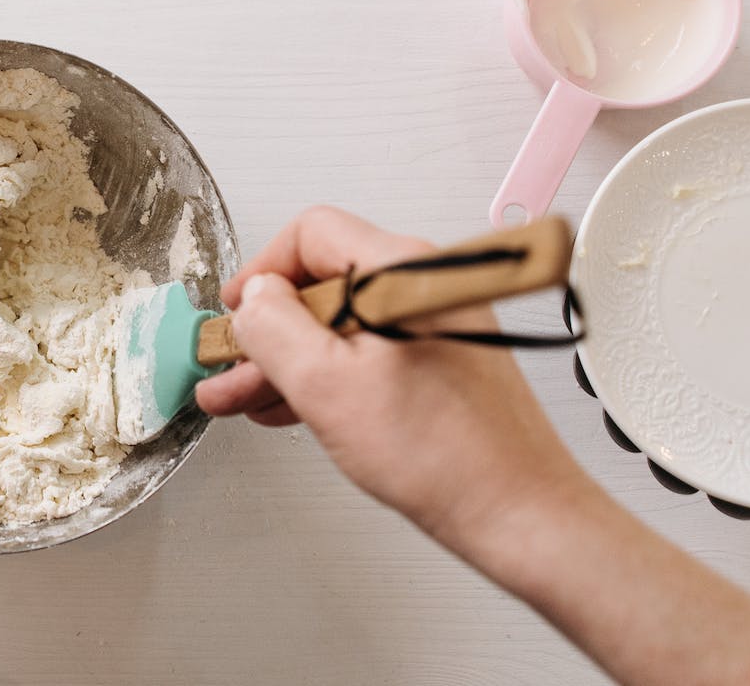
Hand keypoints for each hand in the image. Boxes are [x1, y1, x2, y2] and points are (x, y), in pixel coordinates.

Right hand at [193, 207, 592, 547]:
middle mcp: (423, 288)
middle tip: (230, 358)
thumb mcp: (327, 387)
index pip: (312, 234)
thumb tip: (255, 299)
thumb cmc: (449, 457)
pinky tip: (287, 405)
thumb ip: (275, 329)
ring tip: (241, 395)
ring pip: (339, 325)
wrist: (519, 515)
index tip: (237, 309)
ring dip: (285, 359)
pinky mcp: (440, 363)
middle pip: (322, 283)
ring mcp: (434, 327)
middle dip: (266, 327)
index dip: (262, 271)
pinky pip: (365, 354)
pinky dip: (323, 375)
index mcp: (404, 272)